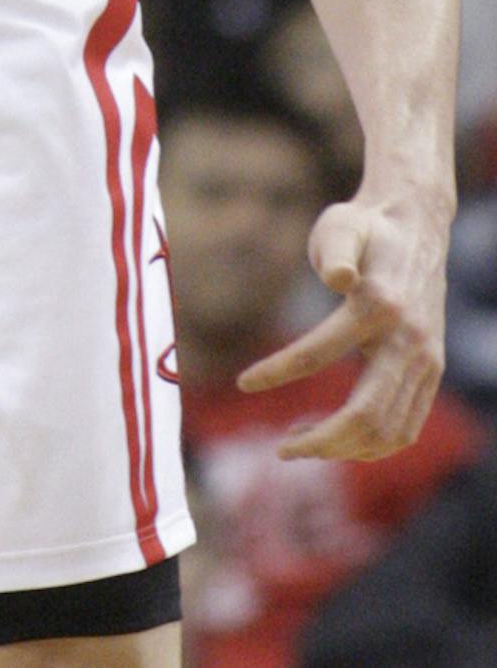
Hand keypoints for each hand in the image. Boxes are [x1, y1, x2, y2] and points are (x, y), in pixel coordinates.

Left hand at [238, 183, 449, 458]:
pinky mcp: (431, 372)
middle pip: (367, 415)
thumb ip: (335, 248)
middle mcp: (409, 341)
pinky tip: (337, 441)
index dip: (278, 372)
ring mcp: (426, 362)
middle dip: (321, 441)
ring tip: (299, 444)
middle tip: (280, 450)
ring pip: (390, 432)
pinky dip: (372, 446)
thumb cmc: (366, 227)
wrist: (417, 228)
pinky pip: (407, 427)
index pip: (321, 351)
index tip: (242, 383)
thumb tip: (336, 278)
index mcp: (380, 305)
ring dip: (344, 449)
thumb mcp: (342, 224)